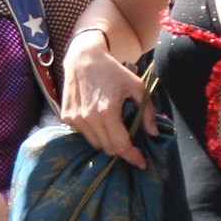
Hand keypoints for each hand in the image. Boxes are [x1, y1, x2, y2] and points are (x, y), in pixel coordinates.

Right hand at [62, 31, 154, 167]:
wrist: (83, 57)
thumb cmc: (113, 71)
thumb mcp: (137, 86)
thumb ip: (147, 111)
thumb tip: (153, 133)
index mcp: (107, 111)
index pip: (120, 146)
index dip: (132, 157)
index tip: (142, 162)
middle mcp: (88, 118)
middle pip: (108, 149)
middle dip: (122, 149)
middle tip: (131, 142)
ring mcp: (75, 119)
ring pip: (95, 144)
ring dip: (107, 142)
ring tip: (115, 128)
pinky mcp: (67, 117)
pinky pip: (84, 135)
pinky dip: (95, 133)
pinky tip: (99, 119)